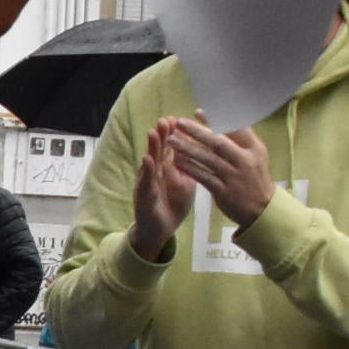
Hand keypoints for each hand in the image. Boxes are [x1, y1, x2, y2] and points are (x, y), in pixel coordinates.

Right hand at [127, 122, 198, 261]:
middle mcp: (156, 172)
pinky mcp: (144, 196)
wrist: (160, 230)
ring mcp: (148, 183)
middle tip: (165, 119)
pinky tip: (147, 159)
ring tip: (154, 132)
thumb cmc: (172, 206)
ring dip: (151, 147)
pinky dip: (146, 170)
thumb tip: (204, 151)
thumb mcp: (186, 184)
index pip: (170, 147)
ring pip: (150, 162)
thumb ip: (190, 168)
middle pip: (159, 150)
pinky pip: (145, 181)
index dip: (174, 133)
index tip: (178, 118)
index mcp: (168, 169)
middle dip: (162, 134)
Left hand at [165, 115, 274, 228]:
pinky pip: (204, 177)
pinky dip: (190, 168)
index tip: (197, 112)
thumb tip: (211, 117)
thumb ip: (236, 137)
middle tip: (179, 123)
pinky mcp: (224, 192)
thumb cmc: (253, 176)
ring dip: (188, 148)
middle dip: (197, 131)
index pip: (236, 128)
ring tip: (171, 140)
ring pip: (208, 159)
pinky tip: (177, 160)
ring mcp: (235, 177)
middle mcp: (245, 161)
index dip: (216, 119)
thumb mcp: (253, 154)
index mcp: (254, 148)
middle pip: (218, 142)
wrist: (262, 208)